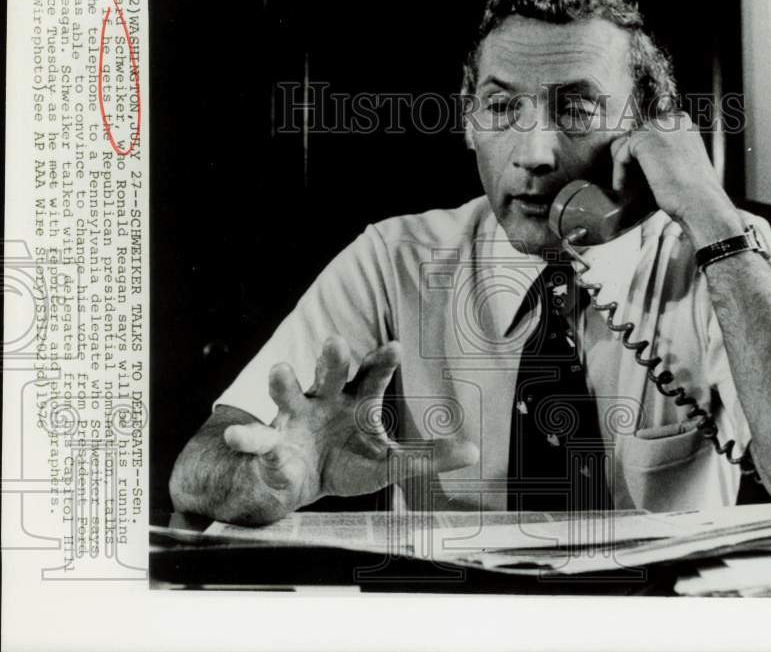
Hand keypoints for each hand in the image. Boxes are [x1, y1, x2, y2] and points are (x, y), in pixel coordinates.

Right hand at [222, 335, 479, 508]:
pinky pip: (259, 440)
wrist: (304, 486)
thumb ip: (427, 457)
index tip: (393, 346)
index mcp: (356, 401)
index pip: (372, 376)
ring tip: (279, 371)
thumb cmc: (349, 464)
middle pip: (330, 372)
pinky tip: (241, 436)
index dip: (381, 361)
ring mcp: (294, 418)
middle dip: (332, 357)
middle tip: (336, 341)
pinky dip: (251, 438)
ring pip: (288, 393)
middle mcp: (324, 400)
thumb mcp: (390, 464)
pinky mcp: (270, 443)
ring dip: (284, 381)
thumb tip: (474, 452)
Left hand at [610, 111, 744, 246]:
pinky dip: (619, 174)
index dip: (641, 155)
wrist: (700, 202)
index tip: (637, 175)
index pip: (651, 133)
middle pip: (636, 136)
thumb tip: (644, 158)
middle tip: (629, 182)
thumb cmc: (694, 193)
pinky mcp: (643, 140)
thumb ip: (665, 153)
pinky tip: (622, 189)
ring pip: (626, 145)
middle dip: (631, 160)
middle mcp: (672, 119)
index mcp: (684, 124)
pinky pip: (620, 155)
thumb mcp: (682, 163)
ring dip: (623, 167)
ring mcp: (658, 126)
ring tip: (626, 187)